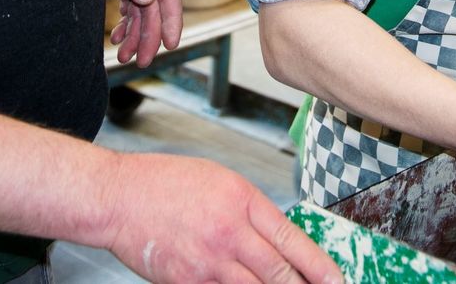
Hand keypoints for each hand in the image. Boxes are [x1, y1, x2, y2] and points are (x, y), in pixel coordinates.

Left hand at [94, 0, 181, 65]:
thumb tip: (148, 0)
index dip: (171, 19)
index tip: (170, 43)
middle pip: (156, 5)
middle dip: (149, 34)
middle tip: (144, 60)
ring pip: (142, 9)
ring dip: (135, 32)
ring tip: (125, 56)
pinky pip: (130, 5)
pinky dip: (126, 22)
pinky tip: (118, 38)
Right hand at [101, 152, 341, 283]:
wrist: (118, 198)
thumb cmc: (165, 184)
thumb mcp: (220, 182)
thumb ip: (251, 212)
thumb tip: (279, 241)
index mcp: (241, 200)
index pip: (292, 239)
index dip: (320, 266)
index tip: (337, 281)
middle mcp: (229, 232)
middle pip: (280, 273)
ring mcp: (208, 262)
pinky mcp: (188, 282)